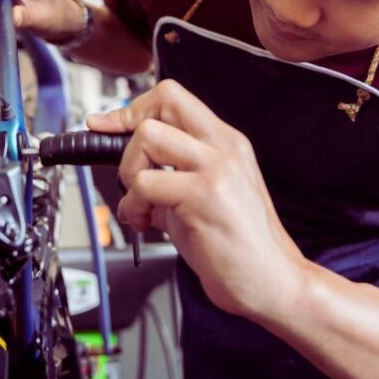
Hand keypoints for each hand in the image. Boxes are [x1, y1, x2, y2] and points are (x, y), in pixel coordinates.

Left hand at [86, 79, 304, 318]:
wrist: (271, 282)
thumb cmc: (238, 246)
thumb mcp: (204, 195)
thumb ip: (171, 174)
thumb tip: (129, 169)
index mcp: (226, 142)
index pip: (173, 96)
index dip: (133, 108)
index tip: (106, 124)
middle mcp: (224, 147)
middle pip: (163, 100)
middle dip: (128, 133)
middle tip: (128, 172)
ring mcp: (217, 168)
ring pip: (148, 136)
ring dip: (129, 172)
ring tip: (139, 205)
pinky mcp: (204, 195)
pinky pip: (145, 183)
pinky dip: (132, 205)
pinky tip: (144, 224)